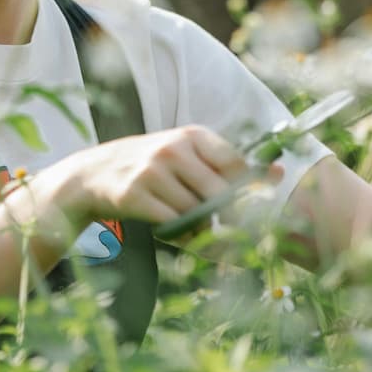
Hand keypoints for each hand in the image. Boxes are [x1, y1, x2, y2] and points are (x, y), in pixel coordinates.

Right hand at [46, 125, 247, 225]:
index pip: (235, 164)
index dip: (248, 192)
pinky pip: (171, 224)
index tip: (252, 209)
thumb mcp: (186, 154)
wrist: (92, 174)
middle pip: (218, 194)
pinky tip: (174, 233)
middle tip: (229, 234)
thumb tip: (279, 173)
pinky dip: (179, 236)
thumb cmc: (150, 166)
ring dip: (200, 231)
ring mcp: (151, 171)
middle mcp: (173, 148)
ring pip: (195, 213)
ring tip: (193, 230)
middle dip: (227, 220)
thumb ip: (227, 165)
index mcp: (193, 135)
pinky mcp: (134, 195)